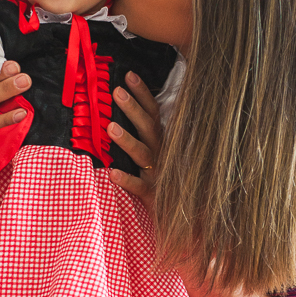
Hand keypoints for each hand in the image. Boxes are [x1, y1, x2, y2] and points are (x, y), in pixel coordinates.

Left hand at [108, 72, 161, 212]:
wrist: (185, 222)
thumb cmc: (166, 186)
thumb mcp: (158, 158)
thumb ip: (146, 138)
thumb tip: (122, 114)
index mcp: (163, 143)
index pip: (153, 113)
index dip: (142, 94)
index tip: (128, 75)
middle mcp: (162, 155)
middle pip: (148, 128)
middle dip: (133, 109)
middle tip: (116, 91)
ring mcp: (158, 174)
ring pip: (143, 154)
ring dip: (127, 140)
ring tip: (110, 127)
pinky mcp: (152, 196)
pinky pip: (138, 187)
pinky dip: (127, 180)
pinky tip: (112, 173)